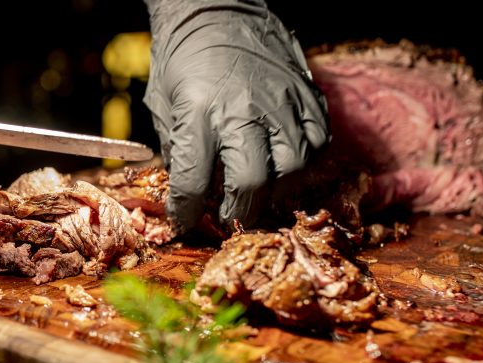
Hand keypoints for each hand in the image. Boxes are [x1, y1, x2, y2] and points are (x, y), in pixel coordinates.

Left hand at [144, 1, 328, 231]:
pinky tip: (282, 163)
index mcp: (199, 110)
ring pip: (293, 167)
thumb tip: (193, 193)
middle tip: (231, 217)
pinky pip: (318, 143)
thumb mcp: (164, 104)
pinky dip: (303, 162)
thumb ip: (178, 151)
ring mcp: (282, 101)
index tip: (187, 220)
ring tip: (258, 189)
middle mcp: (244, 108)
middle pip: (252, 181)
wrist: (217, 9)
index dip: (188, 211)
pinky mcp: (307, 94)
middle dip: (239, 211)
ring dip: (275, 189)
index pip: (195, 181)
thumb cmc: (183, 58)